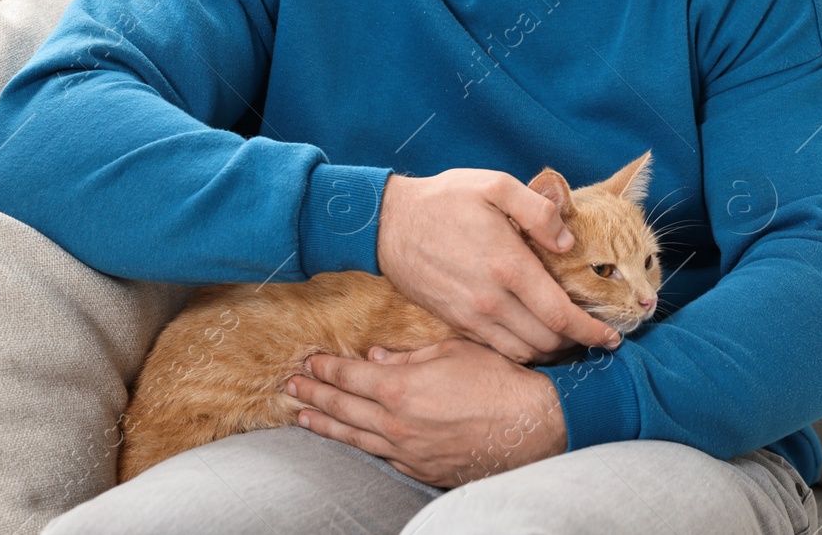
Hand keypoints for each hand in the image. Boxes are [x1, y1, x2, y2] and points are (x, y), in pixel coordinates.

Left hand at [286, 338, 567, 486]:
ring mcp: (405, 451)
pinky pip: (381, 456)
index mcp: (400, 387)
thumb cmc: (497, 382)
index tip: (309, 361)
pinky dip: (359, 445)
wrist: (530, 428)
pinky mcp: (420, 469)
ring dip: (325, 424)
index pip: (349, 375)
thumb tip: (376, 355)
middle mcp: (395, 423)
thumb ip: (409, 355)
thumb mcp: (453, 352)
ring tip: (303, 417)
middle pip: (343, 407)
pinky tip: (350, 439)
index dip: (326, 368)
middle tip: (291, 387)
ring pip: (354, 437)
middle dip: (314, 395)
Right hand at [376, 168, 619, 363]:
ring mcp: (470, 316)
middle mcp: (491, 299)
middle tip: (595, 337)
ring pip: (523, 352)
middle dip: (577, 344)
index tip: (612, 338)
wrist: (387, 223)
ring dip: (551, 352)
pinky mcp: (455, 322)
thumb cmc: (444, 199)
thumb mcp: (495, 185)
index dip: (591, 331)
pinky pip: (497, 349)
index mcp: (508, 266)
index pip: (560, 315)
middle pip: (547, 341)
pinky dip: (522, 350)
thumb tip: (568, 241)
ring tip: (568, 340)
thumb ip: (538, 209)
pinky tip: (533, 336)